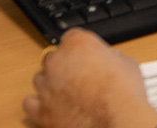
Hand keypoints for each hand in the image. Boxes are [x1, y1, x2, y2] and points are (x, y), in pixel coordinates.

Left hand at [23, 28, 156, 127]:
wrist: (118, 119)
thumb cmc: (124, 92)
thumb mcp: (127, 63)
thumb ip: (110, 58)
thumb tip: (110, 63)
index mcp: (78, 43)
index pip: (71, 37)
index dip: (80, 48)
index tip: (87, 56)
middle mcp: (58, 61)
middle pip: (53, 57)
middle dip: (64, 65)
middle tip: (81, 77)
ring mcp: (47, 85)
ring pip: (40, 78)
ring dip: (51, 83)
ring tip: (68, 94)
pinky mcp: (42, 109)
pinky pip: (30, 103)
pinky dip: (38, 104)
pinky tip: (52, 107)